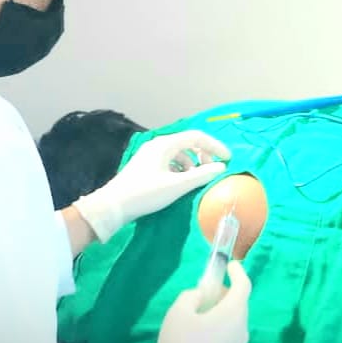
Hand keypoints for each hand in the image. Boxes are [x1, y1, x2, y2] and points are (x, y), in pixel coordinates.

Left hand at [73, 130, 230, 242]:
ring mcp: (150, 154)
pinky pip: (170, 160)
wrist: (114, 205)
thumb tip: (220, 167)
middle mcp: (158, 144)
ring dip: (192, 162)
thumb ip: (201, 175)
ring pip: (179, 152)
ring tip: (197, 178)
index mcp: (165, 144)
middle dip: (204, 154)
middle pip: (188, 142)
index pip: (196, 137)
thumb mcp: (176, 186)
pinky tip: (181, 182)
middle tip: (212, 170)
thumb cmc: (145, 194)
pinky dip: (181, 168)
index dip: (215, 146)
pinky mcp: (146, 165)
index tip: (228, 159)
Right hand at [149, 262, 252, 342]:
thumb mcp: (178, 312)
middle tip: (207, 292)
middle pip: (239, 305)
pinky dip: (220, 329)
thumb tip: (200, 296)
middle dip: (226, 294)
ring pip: (234, 322)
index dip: (238, 272)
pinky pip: (229, 338)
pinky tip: (200, 338)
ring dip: (222, 313)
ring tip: (199, 316)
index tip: (230, 265)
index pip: (244, 286)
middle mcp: (241, 330)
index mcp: (233, 313)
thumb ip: (191, 296)